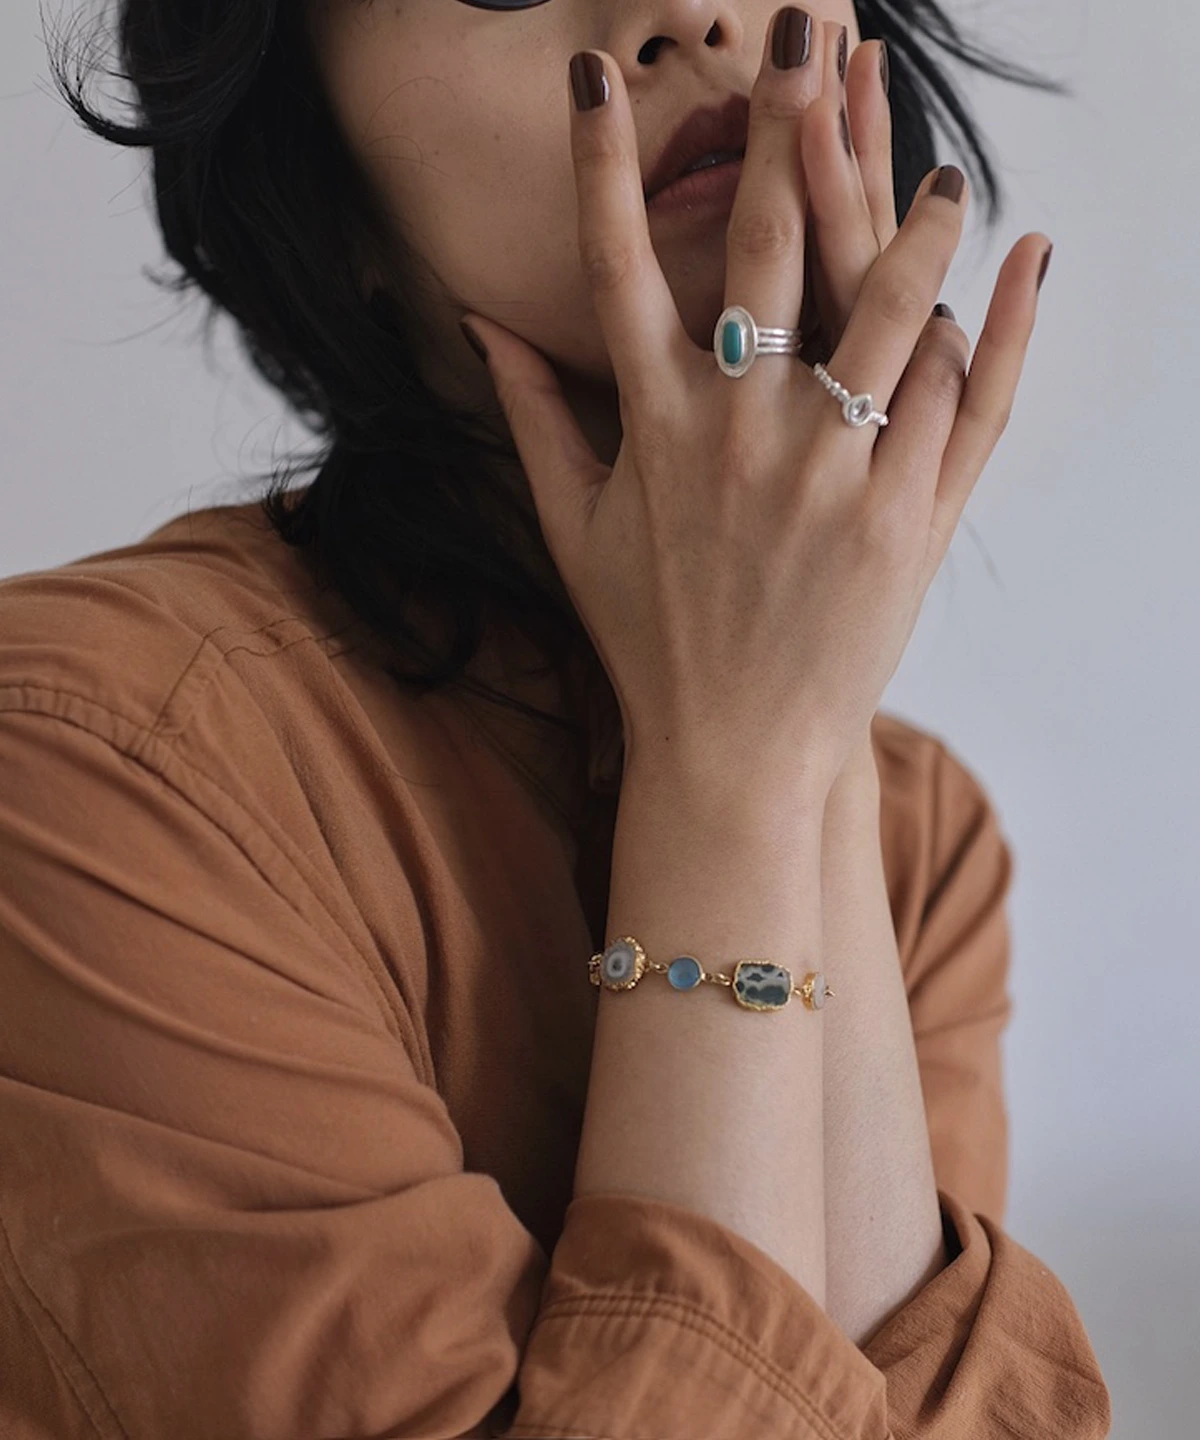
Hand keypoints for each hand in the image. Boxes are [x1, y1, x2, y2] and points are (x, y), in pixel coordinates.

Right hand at [462, 14, 1047, 814]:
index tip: (595, 75)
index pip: (615, 265)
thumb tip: (474, 321)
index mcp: (656, 427)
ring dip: (920, 219)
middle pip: (768, 247)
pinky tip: (1020, 261)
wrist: (733, 750)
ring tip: (943, 161)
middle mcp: (741, 433)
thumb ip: (526, 414)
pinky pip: (962, 401)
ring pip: (890, 311)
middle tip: (805, 35)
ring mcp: (831, 473)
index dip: (598, 163)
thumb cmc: (648, 639)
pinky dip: (999, 327)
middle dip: (784, 127)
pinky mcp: (907, 518)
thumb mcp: (568, 528)